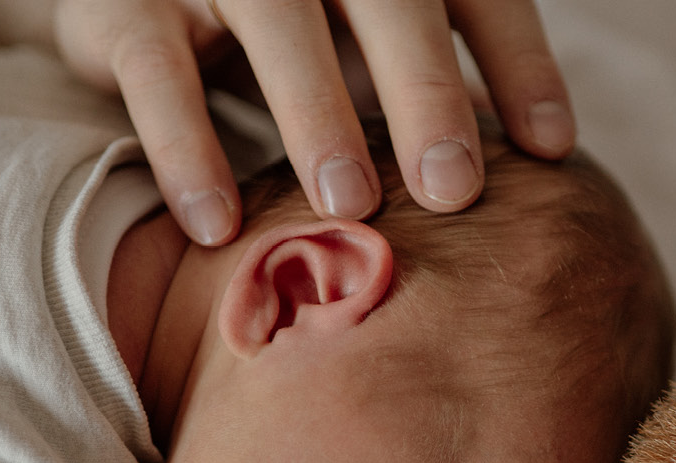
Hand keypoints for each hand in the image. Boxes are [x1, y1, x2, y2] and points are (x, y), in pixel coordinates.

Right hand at [51, 0, 575, 244]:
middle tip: (454, 190)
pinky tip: (218, 225)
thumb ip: (441, 87)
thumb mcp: (373, 48)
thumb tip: (544, 165)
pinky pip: (155, 69)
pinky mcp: (122, 6)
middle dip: (425, 93)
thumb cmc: (299, 36)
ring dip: (317, 114)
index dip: (519, 62)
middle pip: (386, 0)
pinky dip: (185, 146)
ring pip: (275, 24)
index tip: (553, 150)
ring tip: (350, 207)